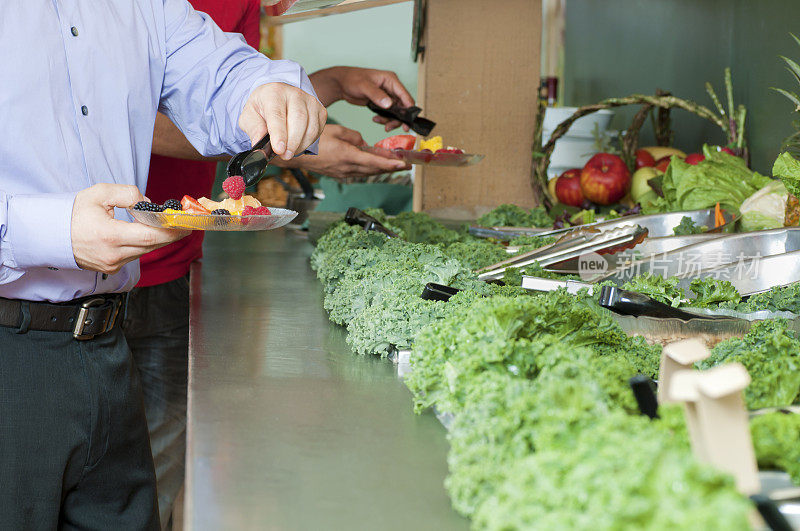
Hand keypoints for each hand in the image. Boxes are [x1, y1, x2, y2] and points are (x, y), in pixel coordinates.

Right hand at [71, 184, 189, 273]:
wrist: (51, 234)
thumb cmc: (73, 213)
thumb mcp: (99, 193)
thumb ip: (127, 194)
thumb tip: (147, 203)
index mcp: (110, 236)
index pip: (150, 236)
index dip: (171, 231)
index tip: (186, 224)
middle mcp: (113, 255)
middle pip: (152, 246)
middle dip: (170, 234)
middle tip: (184, 224)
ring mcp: (112, 264)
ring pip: (144, 251)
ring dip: (157, 239)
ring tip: (166, 226)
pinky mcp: (110, 268)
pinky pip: (134, 255)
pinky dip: (143, 245)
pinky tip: (146, 234)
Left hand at [238, 82, 326, 160]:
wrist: (277, 97)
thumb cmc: (264, 107)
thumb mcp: (250, 116)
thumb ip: (254, 129)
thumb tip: (259, 144)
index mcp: (274, 92)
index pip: (277, 114)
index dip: (279, 134)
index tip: (279, 149)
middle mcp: (295, 94)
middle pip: (299, 120)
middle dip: (292, 143)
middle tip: (284, 155)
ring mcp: (310, 101)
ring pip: (311, 128)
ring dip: (300, 145)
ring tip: (288, 151)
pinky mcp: (320, 111)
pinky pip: (317, 131)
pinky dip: (307, 142)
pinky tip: (297, 143)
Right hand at [290, 124, 409, 179]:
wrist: (295, 154)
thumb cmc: (312, 140)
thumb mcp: (336, 130)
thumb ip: (353, 136)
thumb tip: (363, 143)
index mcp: (347, 156)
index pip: (375, 161)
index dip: (391, 163)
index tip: (404, 163)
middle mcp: (347, 168)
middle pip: (374, 169)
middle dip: (391, 168)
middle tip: (406, 165)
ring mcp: (342, 173)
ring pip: (367, 172)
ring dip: (381, 169)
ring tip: (394, 166)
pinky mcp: (338, 174)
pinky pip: (358, 172)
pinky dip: (368, 169)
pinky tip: (374, 165)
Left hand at [310, 67, 414, 130]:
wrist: (342, 83)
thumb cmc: (352, 79)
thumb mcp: (364, 86)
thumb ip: (377, 95)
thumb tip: (389, 104)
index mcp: (391, 80)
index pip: (405, 95)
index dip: (408, 109)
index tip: (407, 122)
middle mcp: (392, 88)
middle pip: (403, 106)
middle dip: (398, 118)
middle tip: (391, 127)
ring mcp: (387, 96)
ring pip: (396, 112)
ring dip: (390, 120)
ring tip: (382, 124)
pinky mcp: (382, 102)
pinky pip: (388, 114)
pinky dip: (384, 119)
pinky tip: (376, 119)